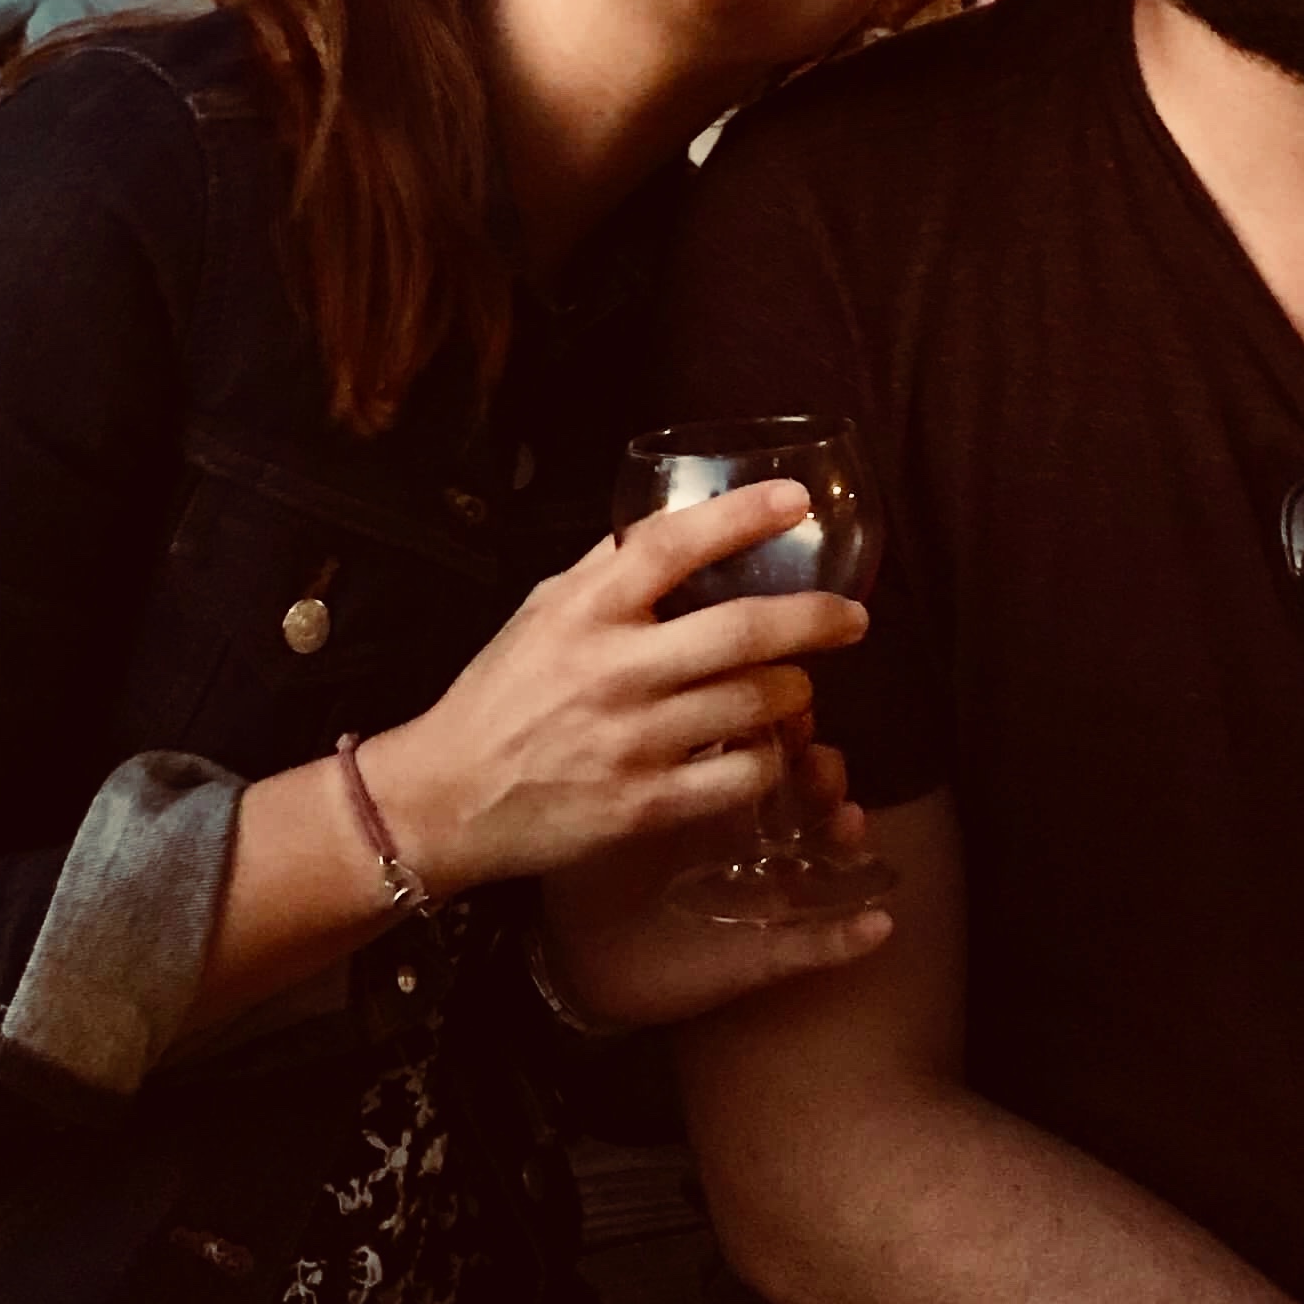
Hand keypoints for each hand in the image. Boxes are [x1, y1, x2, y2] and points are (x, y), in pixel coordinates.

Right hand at [370, 481, 868, 897]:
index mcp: (587, 610)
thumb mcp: (541, 612)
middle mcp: (615, 669)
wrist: (450, 796)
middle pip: (742, 630)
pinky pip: (740, 775)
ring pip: (755, 705)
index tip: (797, 498)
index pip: (674, 544)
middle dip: (814, 619)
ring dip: (795, 690)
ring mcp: (634, 741)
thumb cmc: (501, 694)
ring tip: (800, 685)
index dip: (742, 515)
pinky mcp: (646, 805)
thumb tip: (667, 528)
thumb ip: (605, 571)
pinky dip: (769, 757)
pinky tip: (768, 747)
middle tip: (853, 617)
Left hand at [542, 736, 893, 1026]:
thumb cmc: (588, 872)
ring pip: (824, 859)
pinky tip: (876, 923)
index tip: (793, 705)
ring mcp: (766, 893)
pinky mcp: (767, 951)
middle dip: (823, 772)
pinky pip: (819, 945)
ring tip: (850, 820)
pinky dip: (851, 936)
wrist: (578, 958)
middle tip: (820, 758)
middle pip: (807, 794)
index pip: (766, 748)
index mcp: (716, 797)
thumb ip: (630, 755)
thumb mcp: (603, 807)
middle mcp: (752, 839)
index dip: (787, 725)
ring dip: (846, 838)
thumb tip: (653, 685)